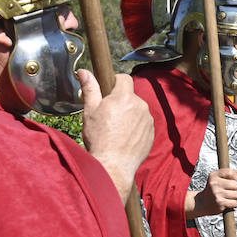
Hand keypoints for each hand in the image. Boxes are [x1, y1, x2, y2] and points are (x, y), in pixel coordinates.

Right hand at [80, 70, 152, 201]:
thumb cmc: (99, 138)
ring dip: (128, 114)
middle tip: (108, 115)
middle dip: (120, 101)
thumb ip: (90, 89)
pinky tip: (124, 137)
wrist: (113, 165)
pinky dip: (135, 127)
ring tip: (115, 129)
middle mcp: (141, 105)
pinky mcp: (152, 132)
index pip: (124, 78)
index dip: (115, 82)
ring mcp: (148, 119)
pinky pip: (143, 123)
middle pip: (130, 96)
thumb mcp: (90, 111)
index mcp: (125, 97)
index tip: (108, 91)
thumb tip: (84, 72)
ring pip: (137, 110)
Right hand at [188, 168, 236, 217]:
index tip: (231, 180)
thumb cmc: (212, 190)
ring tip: (227, 197)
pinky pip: (235, 203)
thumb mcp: (218, 178)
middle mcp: (215, 184)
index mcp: (214, 176)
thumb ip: (231, 173)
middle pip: (236, 185)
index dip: (235, 177)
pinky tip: (228, 202)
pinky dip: (234, 204)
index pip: (231, 173)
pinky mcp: (220, 203)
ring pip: (236, 194)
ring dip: (234, 197)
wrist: (201, 203)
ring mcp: (217, 193)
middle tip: (228, 190)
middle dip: (235, 188)